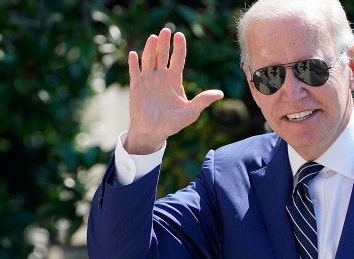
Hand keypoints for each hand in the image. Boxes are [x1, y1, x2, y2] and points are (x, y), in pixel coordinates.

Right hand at [125, 28, 223, 153]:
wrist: (154, 133)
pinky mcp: (137, 88)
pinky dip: (134, 64)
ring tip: (153, 38)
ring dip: (150, 49)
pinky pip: (135, 73)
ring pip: (149, 61)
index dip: (179, 48)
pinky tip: (133, 54)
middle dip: (165, 44)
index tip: (180, 35)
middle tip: (166, 30)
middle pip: (163, 56)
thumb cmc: (173, 123)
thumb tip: (220, 93)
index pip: (178, 60)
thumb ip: (203, 101)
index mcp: (174, 80)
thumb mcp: (191, 112)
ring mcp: (148, 81)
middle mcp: (161, 77)